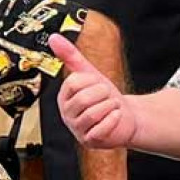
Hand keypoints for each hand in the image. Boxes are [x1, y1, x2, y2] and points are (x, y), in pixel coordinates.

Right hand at [51, 33, 136, 148]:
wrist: (126, 116)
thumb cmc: (106, 97)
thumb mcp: (90, 73)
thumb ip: (71, 56)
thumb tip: (53, 38)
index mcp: (64, 97)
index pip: (74, 83)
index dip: (92, 81)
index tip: (99, 84)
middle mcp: (67, 114)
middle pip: (84, 99)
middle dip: (104, 94)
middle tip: (108, 97)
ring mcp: (77, 130)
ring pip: (93, 113)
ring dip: (110, 106)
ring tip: (112, 107)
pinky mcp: (89, 141)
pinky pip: (101, 129)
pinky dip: (114, 119)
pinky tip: (116, 117)